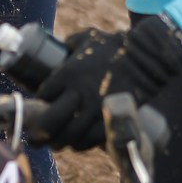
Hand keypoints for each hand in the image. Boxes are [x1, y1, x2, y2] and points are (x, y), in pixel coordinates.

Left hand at [23, 17, 181, 150]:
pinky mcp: (111, 119)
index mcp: (67, 73)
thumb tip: (60, 48)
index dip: (37, 105)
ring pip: (69, 136)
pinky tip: (77, 144)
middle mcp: (78, 93)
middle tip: (35, 138)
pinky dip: (81, 145)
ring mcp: (95, 108)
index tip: (37, 109)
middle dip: (39, 134)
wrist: (146, 57)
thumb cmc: (115, 45)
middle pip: (49, 122)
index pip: (42, 96)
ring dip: (59, 142)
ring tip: (55, 144)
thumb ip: (70, 44)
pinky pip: (90, 140)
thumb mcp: (87, 37)